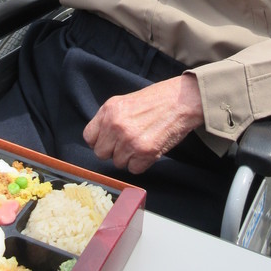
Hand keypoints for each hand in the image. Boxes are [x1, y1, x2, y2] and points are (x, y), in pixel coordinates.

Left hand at [83, 73, 203, 173]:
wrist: (181, 101)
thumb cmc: (155, 100)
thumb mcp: (124, 102)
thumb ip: (108, 119)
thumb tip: (99, 139)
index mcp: (109, 110)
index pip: (89, 137)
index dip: (99, 141)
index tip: (109, 140)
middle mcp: (116, 125)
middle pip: (101, 154)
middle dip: (114, 151)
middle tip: (128, 142)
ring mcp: (130, 140)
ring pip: (118, 163)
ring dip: (130, 157)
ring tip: (142, 142)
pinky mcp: (145, 152)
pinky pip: (134, 169)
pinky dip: (142, 163)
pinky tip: (149, 148)